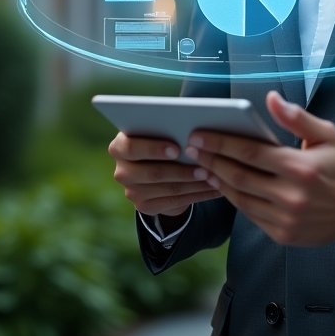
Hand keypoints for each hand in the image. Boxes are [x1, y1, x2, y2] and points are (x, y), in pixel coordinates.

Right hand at [108, 132, 224, 220]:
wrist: (155, 169)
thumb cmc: (160, 140)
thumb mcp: (158, 132)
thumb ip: (166, 129)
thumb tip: (193, 128)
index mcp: (119, 147)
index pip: (131, 148)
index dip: (153, 149)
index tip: (176, 148)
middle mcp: (121, 172)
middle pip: (152, 173)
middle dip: (182, 170)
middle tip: (206, 166)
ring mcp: (132, 192)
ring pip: (169, 189)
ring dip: (195, 183)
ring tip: (215, 176)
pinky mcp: (145, 207)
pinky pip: (176, 202)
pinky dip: (198, 194)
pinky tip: (214, 188)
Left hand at [185, 91, 334, 246]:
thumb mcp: (327, 135)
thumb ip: (297, 117)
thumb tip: (271, 98)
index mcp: (301, 168)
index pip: (251, 153)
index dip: (221, 143)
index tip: (199, 134)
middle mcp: (291, 196)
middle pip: (239, 176)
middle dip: (211, 159)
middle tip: (191, 147)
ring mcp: (285, 219)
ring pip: (240, 197)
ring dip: (217, 180)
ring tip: (201, 165)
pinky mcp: (282, 234)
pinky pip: (249, 214)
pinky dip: (233, 198)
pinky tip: (222, 184)